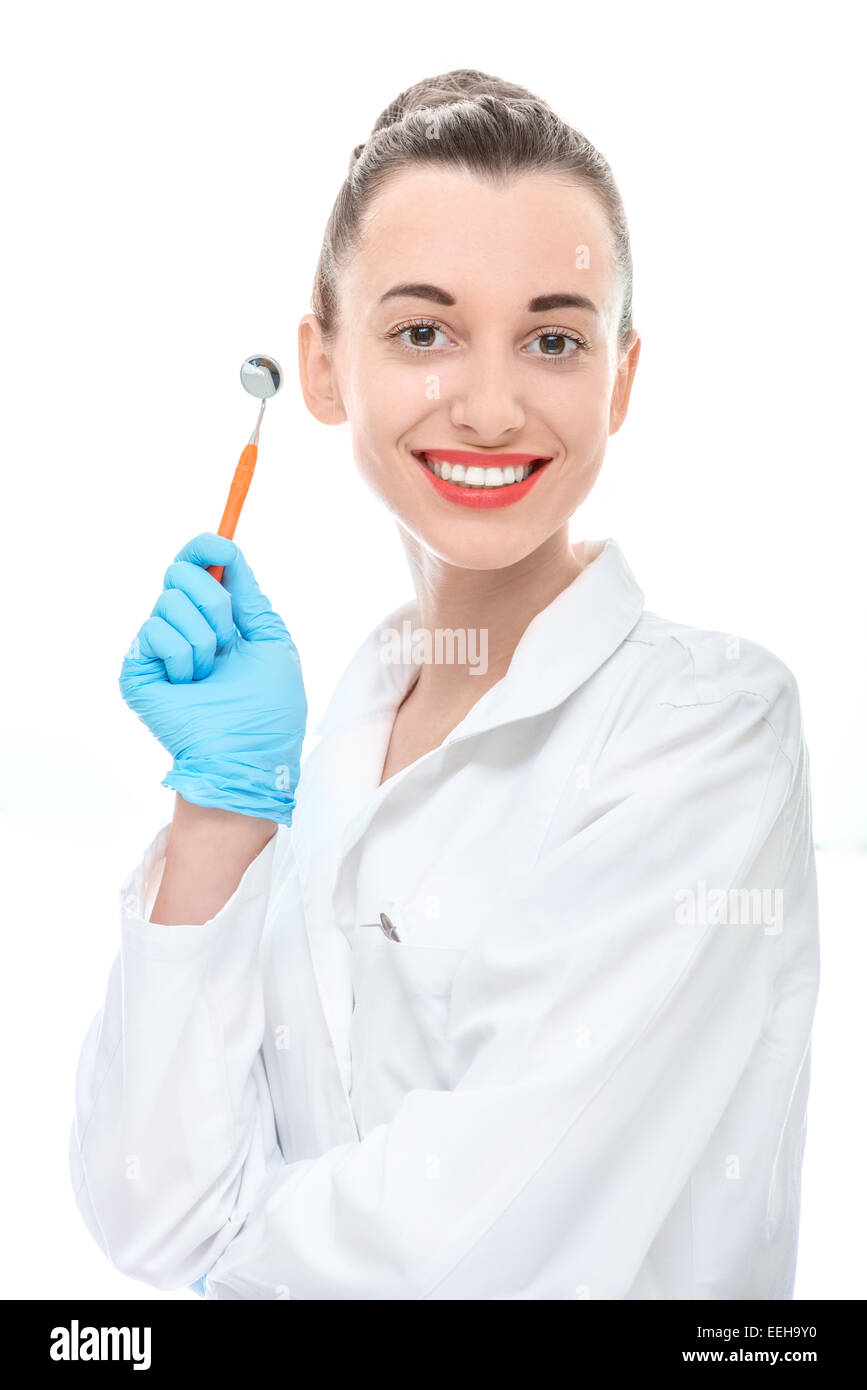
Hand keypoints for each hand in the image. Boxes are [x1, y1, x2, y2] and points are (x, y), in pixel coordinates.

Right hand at [119, 533, 306, 823]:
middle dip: (214, 601)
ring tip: (209, 675)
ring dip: (203, 639)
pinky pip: (154, 631)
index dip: (206, 548)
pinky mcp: (137, 668)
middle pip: (179, 571)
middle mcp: (183, 628)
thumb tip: (231, 554)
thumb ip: (251, 597)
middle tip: (226, 641)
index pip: (198, 567)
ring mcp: (157, 648)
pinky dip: (183, 657)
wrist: (249, 754)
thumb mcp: (273, 641)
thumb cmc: (269, 710)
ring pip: (168, 600)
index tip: (222, 547)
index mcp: (216, 621)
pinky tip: (187, 685)